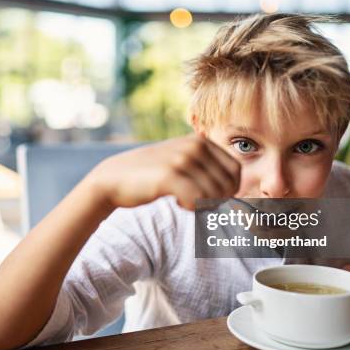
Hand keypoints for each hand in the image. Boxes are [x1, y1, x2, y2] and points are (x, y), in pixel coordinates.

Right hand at [88, 135, 240, 209]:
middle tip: (196, 203)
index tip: (211, 198)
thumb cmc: (150, 176)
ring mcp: (182, 159)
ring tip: (184, 201)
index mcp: (200, 141)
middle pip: (228, 185)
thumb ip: (206, 168)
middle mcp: (194, 145)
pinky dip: (192, 208)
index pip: (235, 170)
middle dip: (217, 201)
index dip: (229, 190)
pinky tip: (179, 204)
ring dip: (203, 206)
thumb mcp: (181, 161)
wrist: (113, 178)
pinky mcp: (170, 175)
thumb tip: (236, 191)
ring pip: (215, 195)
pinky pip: (199, 201)